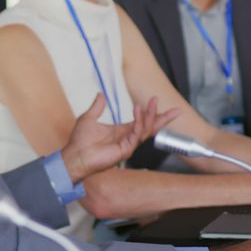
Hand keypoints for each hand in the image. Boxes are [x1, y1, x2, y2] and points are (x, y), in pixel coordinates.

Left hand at [61, 95, 177, 181]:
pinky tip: (138, 110)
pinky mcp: (125, 150)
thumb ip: (97, 107)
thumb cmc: (80, 141)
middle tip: (176, 110)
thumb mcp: (89, 118)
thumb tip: (100, 95)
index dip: (152, 114)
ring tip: (153, 102)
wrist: (74, 156)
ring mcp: (128, 145)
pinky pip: (136, 134)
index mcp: (121, 132)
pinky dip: (139, 121)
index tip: (159, 102)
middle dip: (162, 119)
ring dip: (151, 116)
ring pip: (146, 130)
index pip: (141, 122)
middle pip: (150, 127)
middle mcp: (127, 138)